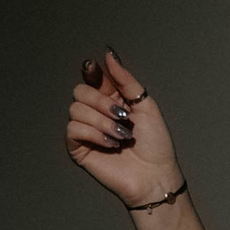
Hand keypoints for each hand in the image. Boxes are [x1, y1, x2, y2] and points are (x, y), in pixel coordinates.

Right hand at [66, 48, 181, 208]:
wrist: (155, 174)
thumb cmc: (155, 144)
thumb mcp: (145, 105)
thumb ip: (126, 80)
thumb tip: (108, 54)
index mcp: (111, 99)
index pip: (93, 78)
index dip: (92, 71)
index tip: (94, 68)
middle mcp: (96, 113)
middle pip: (80, 91)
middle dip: (102, 102)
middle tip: (123, 116)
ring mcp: (86, 130)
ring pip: (75, 109)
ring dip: (102, 121)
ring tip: (121, 136)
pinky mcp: (79, 148)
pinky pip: (73, 129)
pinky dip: (94, 134)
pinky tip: (111, 145)